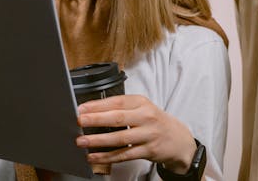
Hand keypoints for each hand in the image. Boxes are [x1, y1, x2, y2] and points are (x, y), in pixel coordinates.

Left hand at [76, 95, 197, 173]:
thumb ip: (122, 109)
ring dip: (98, 140)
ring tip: (82, 141)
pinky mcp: (148, 150)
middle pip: (118, 118)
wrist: (178, 139)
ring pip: (120, 138)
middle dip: (96, 119)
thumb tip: (92, 111)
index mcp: (142, 103)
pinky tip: (94, 157)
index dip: (98, 105)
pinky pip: (124, 155)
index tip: (81, 108)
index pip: (118, 102)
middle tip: (79, 121)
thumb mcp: (143, 109)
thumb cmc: (155, 122)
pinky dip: (107, 157)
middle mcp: (147, 117)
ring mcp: (148, 134)